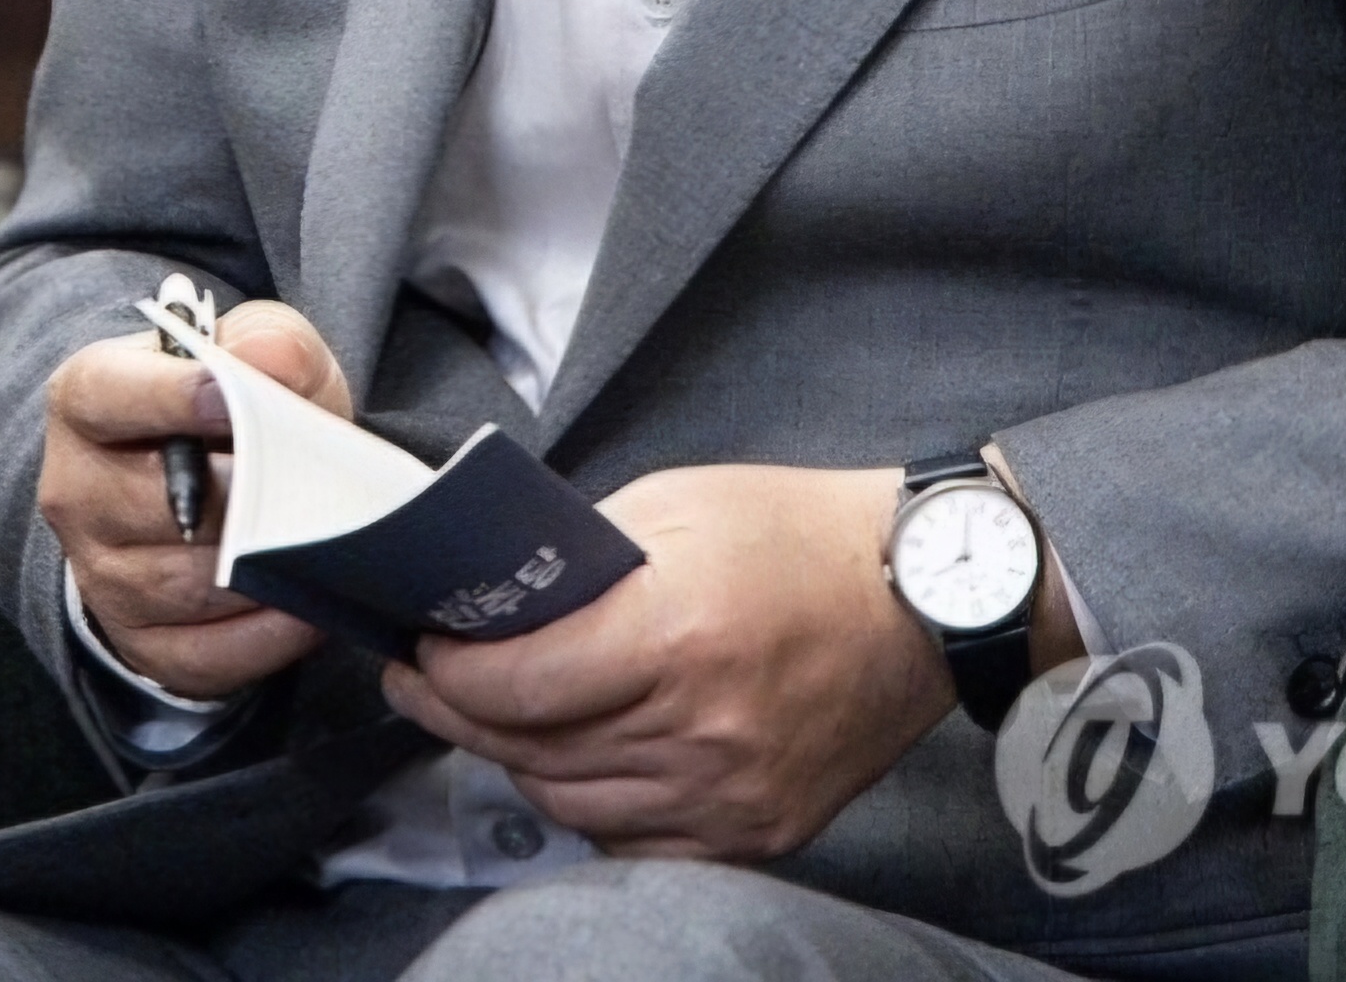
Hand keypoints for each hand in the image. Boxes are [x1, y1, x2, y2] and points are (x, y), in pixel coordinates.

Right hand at [40, 299, 352, 700]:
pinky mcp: (139, 642)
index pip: (107, 396)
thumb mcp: (254, 351)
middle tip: (309, 484)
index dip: (170, 398)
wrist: (201, 481)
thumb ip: (270, 341)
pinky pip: (208, 655)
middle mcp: (76, 491)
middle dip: (248, 495)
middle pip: (163, 504)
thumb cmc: (230, 408)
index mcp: (86, 399)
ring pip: (192, 584)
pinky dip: (270, 634)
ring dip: (265, 567)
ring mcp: (100, 575)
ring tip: (322, 542)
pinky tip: (309, 604)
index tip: (232, 400)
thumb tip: (275, 360)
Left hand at [379, 463, 936, 859]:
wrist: (923, 598)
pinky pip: (633, 841)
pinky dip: (593, 804)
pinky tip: (580, 759)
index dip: (448, 672)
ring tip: (498, 716)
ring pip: (571, 802)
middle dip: (461, 714)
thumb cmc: (797, 534)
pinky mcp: (758, 832)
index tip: (421, 648)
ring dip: (520, 761)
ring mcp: (730, 794)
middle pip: (531, 750)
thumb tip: (494, 598)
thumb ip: (577, 559)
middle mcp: (700, 728)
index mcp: (674, 634)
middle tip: (427, 681)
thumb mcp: (673, 504)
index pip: (516, 685)